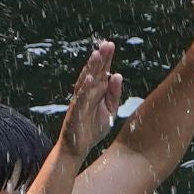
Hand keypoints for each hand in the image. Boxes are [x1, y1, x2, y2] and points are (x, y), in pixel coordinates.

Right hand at [58, 39, 121, 157]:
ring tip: (97, 55)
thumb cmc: (93, 128)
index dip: (105, 59)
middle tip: (106, 44)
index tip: (110, 44)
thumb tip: (117, 75)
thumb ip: (114, 94)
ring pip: (85, 81)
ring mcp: (80, 101)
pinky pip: (80, 99)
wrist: (78, 148)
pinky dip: (85, 89)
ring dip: (91, 68)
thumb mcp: (110, 110)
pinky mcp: (75, 112)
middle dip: (100, 59)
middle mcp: (87, 93)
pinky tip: (90, 79)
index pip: (101, 71)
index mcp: (96, 91)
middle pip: (94, 72)